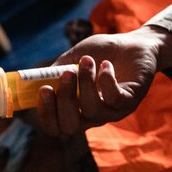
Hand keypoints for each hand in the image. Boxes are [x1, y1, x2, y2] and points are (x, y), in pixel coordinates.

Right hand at [36, 28, 171, 135]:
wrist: (133, 45)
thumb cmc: (101, 52)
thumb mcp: (73, 57)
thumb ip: (56, 70)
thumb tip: (38, 79)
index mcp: (75, 108)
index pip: (55, 126)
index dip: (46, 114)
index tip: (44, 89)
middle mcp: (92, 115)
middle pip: (70, 126)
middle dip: (64, 100)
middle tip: (67, 74)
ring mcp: (112, 111)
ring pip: (92, 111)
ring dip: (86, 83)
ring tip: (88, 60)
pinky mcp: (130, 101)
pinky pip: (114, 99)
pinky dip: (107, 80)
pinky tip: (106, 65)